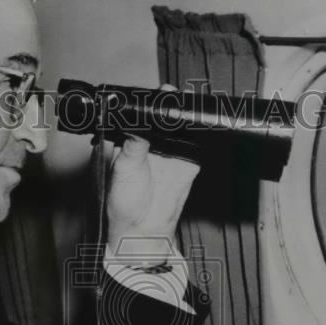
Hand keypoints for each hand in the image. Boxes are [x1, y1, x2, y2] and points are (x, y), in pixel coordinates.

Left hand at [105, 86, 199, 259]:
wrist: (142, 232)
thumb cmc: (123, 204)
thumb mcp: (124, 169)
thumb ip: (134, 143)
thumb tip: (140, 116)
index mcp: (128, 140)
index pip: (140, 113)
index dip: (148, 101)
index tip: (158, 92)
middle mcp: (149, 142)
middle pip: (163, 116)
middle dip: (171, 104)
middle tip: (174, 95)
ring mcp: (170, 151)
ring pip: (181, 126)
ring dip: (186, 116)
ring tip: (189, 105)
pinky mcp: (188, 161)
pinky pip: (198, 143)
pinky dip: (202, 134)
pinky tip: (202, 126)